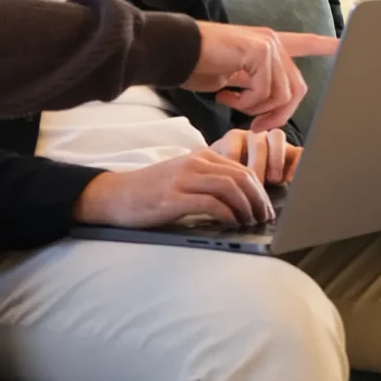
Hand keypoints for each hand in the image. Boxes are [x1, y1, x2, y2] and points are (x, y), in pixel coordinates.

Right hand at [72, 150, 273, 228]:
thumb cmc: (149, 190)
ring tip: (249, 222)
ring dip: (246, 208)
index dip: (260, 191)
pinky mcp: (174, 198)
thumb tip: (240, 198)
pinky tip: (231, 223)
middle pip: (241, 177)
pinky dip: (227, 215)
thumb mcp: (182, 176)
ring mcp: (183, 179)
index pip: (242, 169)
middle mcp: (193, 163)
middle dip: (259, 200)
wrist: (115, 194)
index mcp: (199, 157)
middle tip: (263, 218)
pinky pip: (211, 203)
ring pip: (230, 188)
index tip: (265, 208)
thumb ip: (207, 180)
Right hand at [184, 22, 337, 131]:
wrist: (175, 51)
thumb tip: (268, 110)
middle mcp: (271, 42)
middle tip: (255, 127)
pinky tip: (224, 95)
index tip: (340, 45)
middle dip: (278, 115)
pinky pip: (264, 92)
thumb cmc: (195, 65)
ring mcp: (267, 45)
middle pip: (296, 89)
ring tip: (230, 102)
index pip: (301, 43)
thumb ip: (253, 86)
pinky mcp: (259, 52)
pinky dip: (244, 103)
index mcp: (265, 45)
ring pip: (281, 95)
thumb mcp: (232, 78)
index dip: (322, 45)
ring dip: (255, 109)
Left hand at [210, 128, 301, 186]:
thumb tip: (214, 187)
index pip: (232, 142)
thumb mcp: (222, 177)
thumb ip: (218, 176)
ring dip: (276, 158)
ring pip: (278, 136)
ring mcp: (275, 141)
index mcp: (234, 138)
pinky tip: (289, 180)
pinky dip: (296, 163)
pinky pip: (298, 151)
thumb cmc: (231, 182)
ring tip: (273, 180)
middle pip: (257, 141)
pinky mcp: (293, 152)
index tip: (231, 181)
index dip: (232, 161)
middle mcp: (255, 136)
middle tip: (255, 184)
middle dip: (256, 164)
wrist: (248, 186)